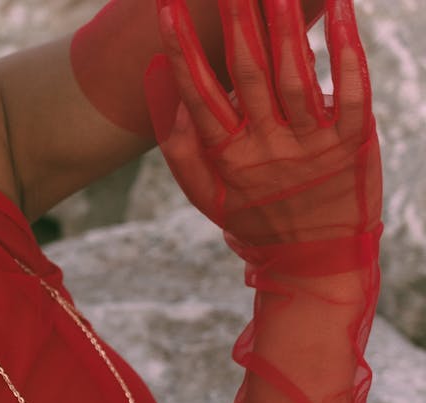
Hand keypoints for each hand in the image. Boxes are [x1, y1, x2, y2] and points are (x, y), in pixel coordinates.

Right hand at [142, 0, 381, 251]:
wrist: (315, 261)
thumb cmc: (253, 219)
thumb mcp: (204, 194)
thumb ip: (179, 145)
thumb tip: (163, 87)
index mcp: (227, 156)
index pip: (198, 92)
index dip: (181, 48)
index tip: (168, 8)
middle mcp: (268, 146)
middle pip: (247, 72)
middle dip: (235, 18)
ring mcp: (313, 143)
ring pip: (295, 73)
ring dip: (284, 23)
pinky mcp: (354, 141)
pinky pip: (353, 88)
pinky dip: (348, 46)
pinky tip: (342, 8)